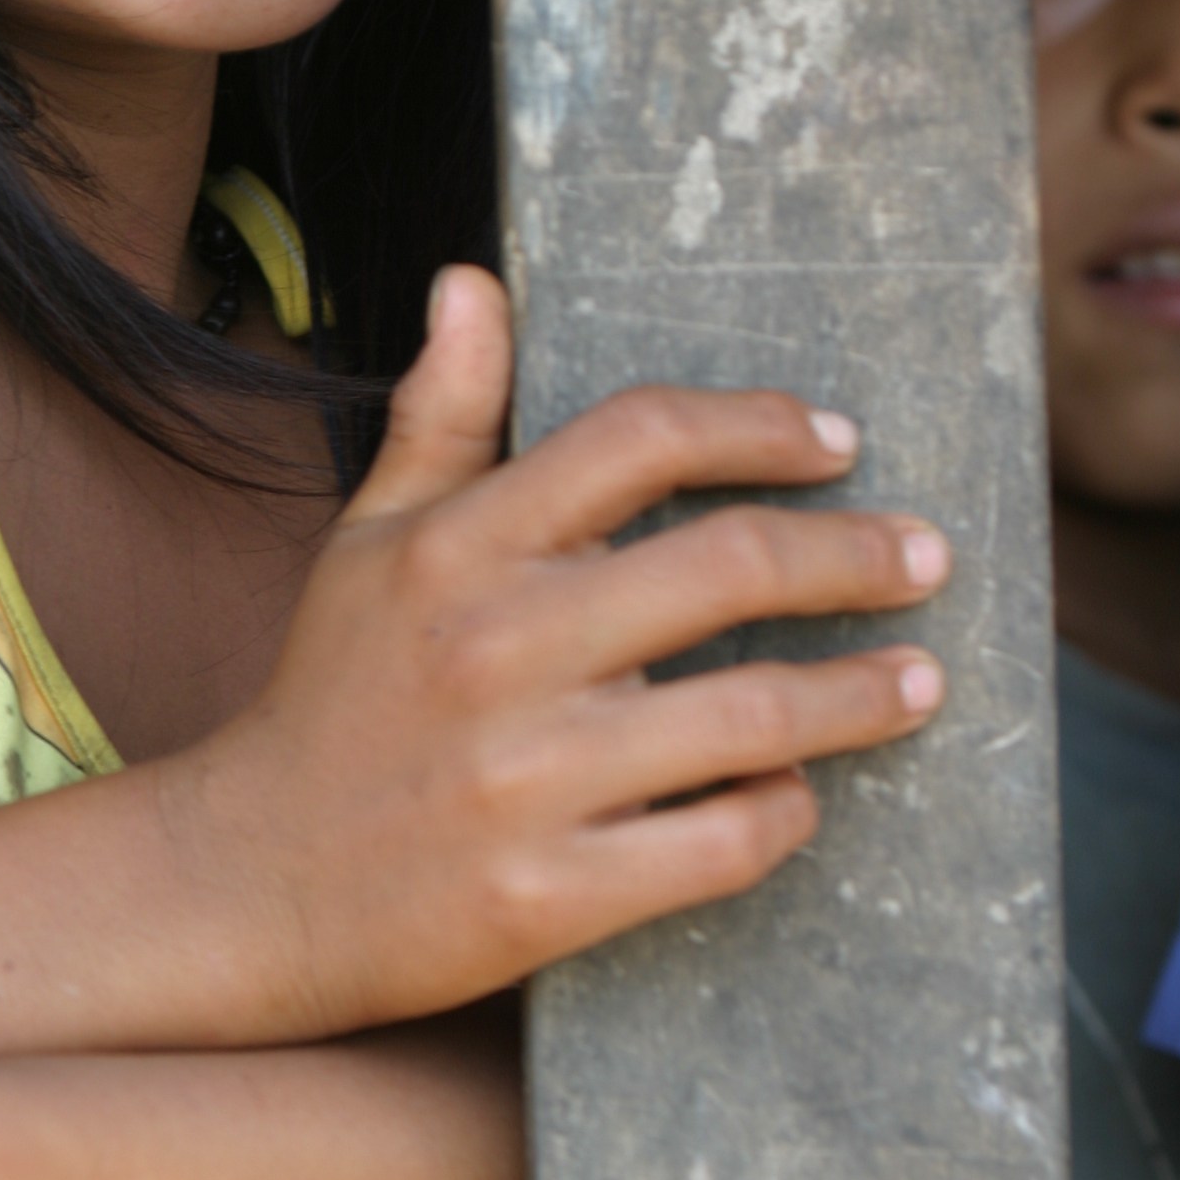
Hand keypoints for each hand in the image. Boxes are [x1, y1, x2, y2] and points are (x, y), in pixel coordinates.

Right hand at [165, 265, 950, 1035]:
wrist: (253, 883)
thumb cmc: (332, 695)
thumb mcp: (369, 538)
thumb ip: (441, 414)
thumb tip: (470, 283)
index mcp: (458, 546)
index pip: (640, 437)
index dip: (759, 425)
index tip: (839, 444)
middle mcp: (496, 646)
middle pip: (729, 564)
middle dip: (856, 555)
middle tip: (925, 556)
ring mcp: (524, 776)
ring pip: (752, 717)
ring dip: (861, 695)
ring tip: (920, 682)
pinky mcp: (548, 896)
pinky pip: (719, 847)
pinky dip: (784, 815)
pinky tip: (803, 793)